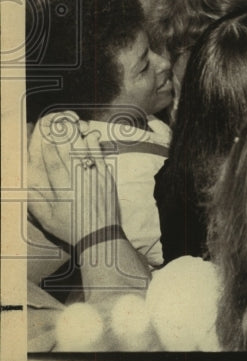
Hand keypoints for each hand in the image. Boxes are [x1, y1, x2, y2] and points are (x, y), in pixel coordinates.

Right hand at [28, 113, 120, 245]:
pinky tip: (90, 137)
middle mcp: (79, 182)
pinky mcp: (107, 179)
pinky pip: (100, 159)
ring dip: (78, 138)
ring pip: (86, 154)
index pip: (54, 166)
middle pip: (69, 155)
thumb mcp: (47, 219)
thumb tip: (25, 186)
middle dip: (63, 139)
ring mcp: (95, 179)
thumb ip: (35, 201)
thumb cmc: (71, 228)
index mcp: (63, 190)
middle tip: (58, 125)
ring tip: (73, 125)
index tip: (45, 139)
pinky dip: (95, 147)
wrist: (100, 235)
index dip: (49, 151)